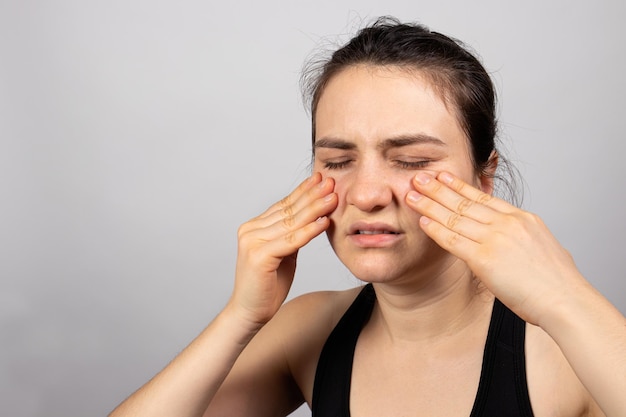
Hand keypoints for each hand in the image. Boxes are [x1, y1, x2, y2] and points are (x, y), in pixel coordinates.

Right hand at [228, 173, 337, 328]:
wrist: (250, 313)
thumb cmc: (267, 286)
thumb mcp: (284, 254)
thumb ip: (292, 236)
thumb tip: (313, 218)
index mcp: (254, 227)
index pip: (283, 205)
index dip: (303, 192)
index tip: (321, 179)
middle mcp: (251, 230)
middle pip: (288, 210)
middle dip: (312, 195)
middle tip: (331, 182)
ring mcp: (253, 242)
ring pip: (291, 222)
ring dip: (315, 209)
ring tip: (333, 198)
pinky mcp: (259, 256)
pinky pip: (291, 240)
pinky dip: (310, 231)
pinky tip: (324, 222)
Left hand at [406, 171, 585, 324]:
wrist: (566, 300)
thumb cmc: (558, 282)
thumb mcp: (542, 247)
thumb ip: (522, 238)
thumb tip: (514, 240)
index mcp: (522, 219)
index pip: (484, 197)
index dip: (459, 185)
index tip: (443, 176)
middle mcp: (507, 224)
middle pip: (465, 202)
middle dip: (438, 188)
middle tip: (418, 176)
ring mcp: (495, 239)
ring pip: (455, 217)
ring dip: (430, 205)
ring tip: (411, 195)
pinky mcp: (485, 259)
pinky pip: (453, 240)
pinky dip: (436, 230)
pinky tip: (422, 222)